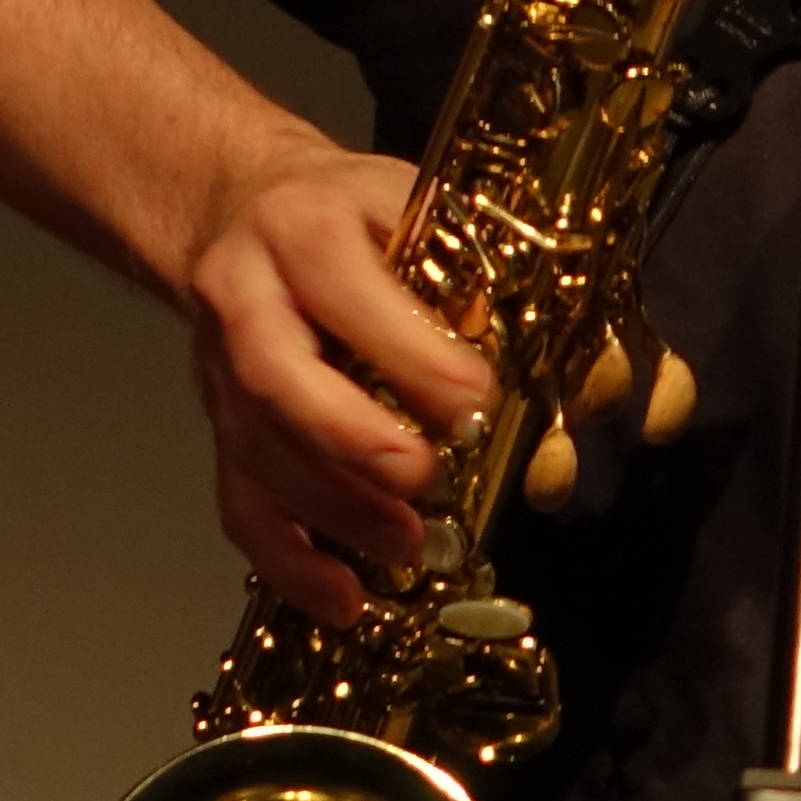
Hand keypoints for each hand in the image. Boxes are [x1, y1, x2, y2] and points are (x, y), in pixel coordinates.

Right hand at [178, 133, 490, 622]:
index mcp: (304, 231)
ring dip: (333, 509)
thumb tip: (581, 363)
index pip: (346, 292)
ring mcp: (220, 370)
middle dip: (352, 438)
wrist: (237, 206)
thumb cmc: (352, 211)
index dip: (409, 351)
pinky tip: (343, 599)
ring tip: (405, 546)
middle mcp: (245, 298)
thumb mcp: (413, 201)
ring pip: (258, 451)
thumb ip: (473, 269)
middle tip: (423, 478)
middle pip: (278, 379)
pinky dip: (288, 559)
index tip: (477, 396)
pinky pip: (239, 502)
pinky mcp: (219, 427)